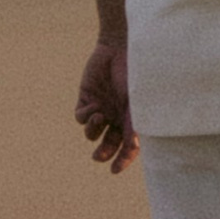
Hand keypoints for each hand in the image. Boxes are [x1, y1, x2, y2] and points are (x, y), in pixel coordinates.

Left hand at [76, 38, 137, 172]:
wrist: (121, 48)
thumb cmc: (136, 74)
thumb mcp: (139, 102)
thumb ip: (135, 124)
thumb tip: (133, 148)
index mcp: (133, 119)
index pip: (127, 147)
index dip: (121, 160)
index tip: (113, 170)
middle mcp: (116, 117)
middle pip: (107, 144)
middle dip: (102, 153)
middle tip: (97, 157)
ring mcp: (101, 108)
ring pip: (91, 133)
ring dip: (93, 131)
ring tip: (99, 118)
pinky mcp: (86, 98)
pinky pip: (81, 117)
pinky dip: (85, 117)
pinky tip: (94, 107)